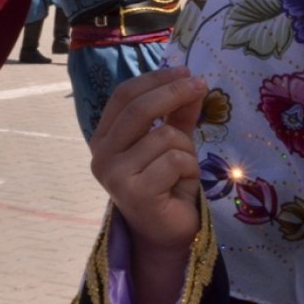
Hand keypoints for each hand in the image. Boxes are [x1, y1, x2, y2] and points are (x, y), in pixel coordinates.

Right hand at [90, 67, 207, 263]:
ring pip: (164, 137)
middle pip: (138, 109)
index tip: (185, 71)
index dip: (155, 79)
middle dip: (173, 92)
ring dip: (187, 148)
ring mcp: (115, 176)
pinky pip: (174, 161)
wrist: (167, 232)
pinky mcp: (134, 193)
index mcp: (105, 138)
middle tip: (201, 85)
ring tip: (185, 168)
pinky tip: (183, 184)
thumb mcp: (174, 141)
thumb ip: (178, 113)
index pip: (123, 96)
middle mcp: (102, 155)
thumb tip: (193, 81)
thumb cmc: (168, 183)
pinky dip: (189, 168)